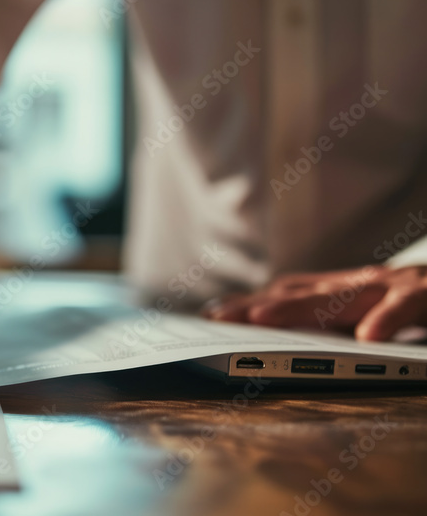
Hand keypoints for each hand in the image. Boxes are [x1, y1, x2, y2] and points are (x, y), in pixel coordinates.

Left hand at [202, 265, 426, 340]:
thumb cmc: (424, 305)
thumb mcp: (381, 315)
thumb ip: (343, 323)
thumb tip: (302, 336)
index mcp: (352, 289)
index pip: (291, 293)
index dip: (252, 301)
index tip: (211, 314)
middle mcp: (368, 282)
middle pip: (301, 292)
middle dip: (255, 304)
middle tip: (215, 317)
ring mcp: (398, 285)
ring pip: (342, 294)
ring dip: (298, 306)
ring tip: (259, 318)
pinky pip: (407, 303)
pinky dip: (388, 317)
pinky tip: (368, 336)